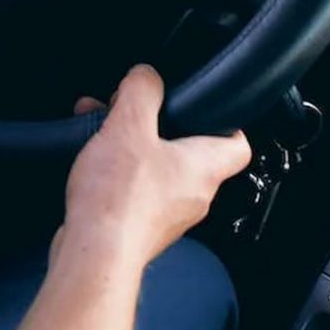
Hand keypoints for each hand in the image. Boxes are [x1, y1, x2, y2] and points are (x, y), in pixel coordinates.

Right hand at [58, 66, 250, 271]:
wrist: (93, 255)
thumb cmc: (119, 199)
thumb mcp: (129, 124)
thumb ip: (142, 90)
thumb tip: (146, 75)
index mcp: (204, 168)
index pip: (238, 145)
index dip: (227, 121)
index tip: (208, 107)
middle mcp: (194, 195)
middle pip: (189, 152)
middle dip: (158, 126)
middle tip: (134, 111)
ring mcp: (168, 216)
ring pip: (157, 169)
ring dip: (131, 145)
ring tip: (101, 129)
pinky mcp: (140, 229)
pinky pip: (135, 190)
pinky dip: (117, 171)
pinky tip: (91, 161)